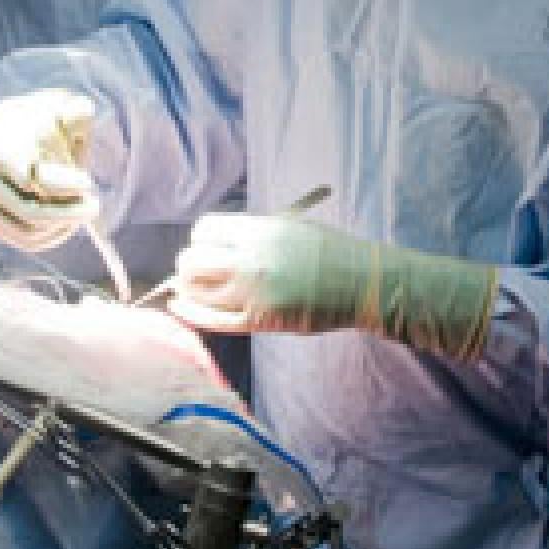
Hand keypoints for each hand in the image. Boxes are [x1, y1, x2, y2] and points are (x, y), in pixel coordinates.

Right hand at [0, 89, 100, 251]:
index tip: (88, 182)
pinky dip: (52, 238)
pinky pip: (25, 241)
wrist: (0, 133)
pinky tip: (69, 223)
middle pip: (33, 211)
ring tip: (83, 211)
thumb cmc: (36, 120)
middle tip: (95, 205)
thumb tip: (87, 110)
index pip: (34, 179)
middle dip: (71, 212)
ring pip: (30, 231)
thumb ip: (73, 110)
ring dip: (64, 226)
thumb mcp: (54, 108)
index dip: (66, 185)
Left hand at [168, 213, 498, 359]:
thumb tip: (214, 243)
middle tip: (198, 270)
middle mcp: (253, 260)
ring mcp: (255, 294)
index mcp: (262, 231)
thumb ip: (252, 234)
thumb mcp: (292, 227)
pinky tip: (184, 308)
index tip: (209, 246)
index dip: (202, 239)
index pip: (205, 230)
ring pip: (196, 291)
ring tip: (193, 289)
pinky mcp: (260, 322)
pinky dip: (193, 314)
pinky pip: (212, 320)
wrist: (364, 283)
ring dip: (189, 288)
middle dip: (189, 265)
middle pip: (192, 261)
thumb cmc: (331, 251)